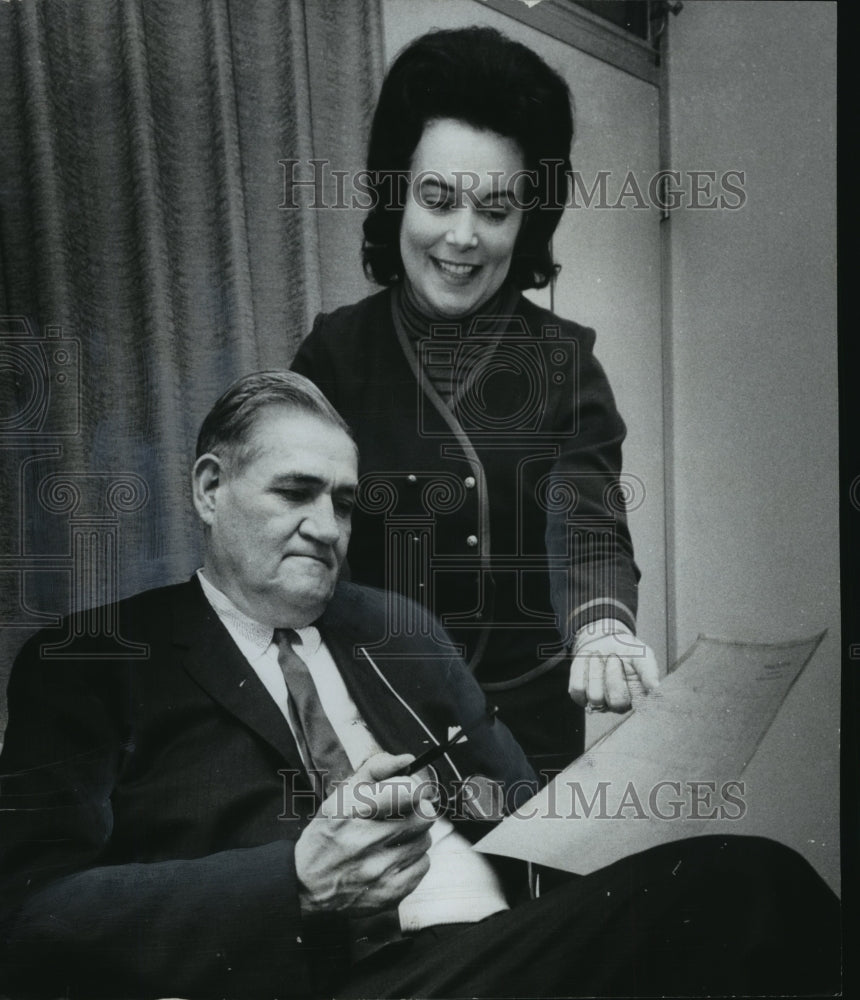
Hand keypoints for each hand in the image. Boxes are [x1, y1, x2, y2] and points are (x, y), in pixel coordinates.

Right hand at [294, 752, 436, 917]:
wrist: (307, 885)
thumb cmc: (328, 834)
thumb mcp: (341, 794)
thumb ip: (375, 769)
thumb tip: (408, 759)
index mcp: (350, 811)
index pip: (407, 792)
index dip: (412, 788)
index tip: (407, 792)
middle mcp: (364, 841)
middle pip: (423, 815)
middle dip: (416, 811)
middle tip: (402, 815)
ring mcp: (378, 870)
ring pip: (425, 840)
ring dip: (414, 836)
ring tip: (393, 839)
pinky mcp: (389, 893)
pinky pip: (423, 864)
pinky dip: (413, 859)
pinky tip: (393, 858)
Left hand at [569, 621, 659, 712]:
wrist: (604, 640)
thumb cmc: (628, 651)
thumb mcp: (643, 655)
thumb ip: (650, 671)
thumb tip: (656, 689)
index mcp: (637, 698)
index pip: (633, 701)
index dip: (622, 680)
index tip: (620, 658)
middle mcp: (618, 705)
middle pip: (614, 702)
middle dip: (611, 675)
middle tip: (612, 656)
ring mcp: (599, 702)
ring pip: (594, 697)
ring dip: (594, 670)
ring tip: (598, 655)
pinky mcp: (581, 696)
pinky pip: (577, 689)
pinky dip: (580, 670)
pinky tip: (587, 659)